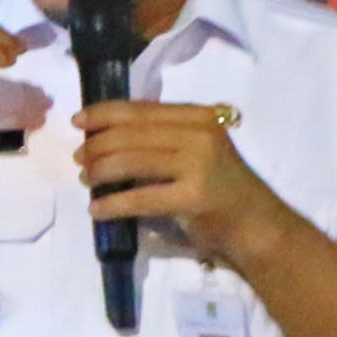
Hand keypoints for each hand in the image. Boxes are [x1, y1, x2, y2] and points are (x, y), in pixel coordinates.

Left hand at [75, 102, 279, 258]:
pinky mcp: (193, 197)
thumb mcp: (198, 152)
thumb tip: (109, 139)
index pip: (142, 110)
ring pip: (132, 160)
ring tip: (85, 180)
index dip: (105, 113)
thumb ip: (165, 140)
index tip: (78, 121)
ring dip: (100, 170)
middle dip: (98, 145)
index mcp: (198, 118)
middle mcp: (200, 134)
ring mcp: (198, 165)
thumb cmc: (223, 192)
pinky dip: (114, 203)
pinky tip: (97, 209)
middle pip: (132, 133)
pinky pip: (141, 198)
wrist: (258, 226)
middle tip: (79, 159)